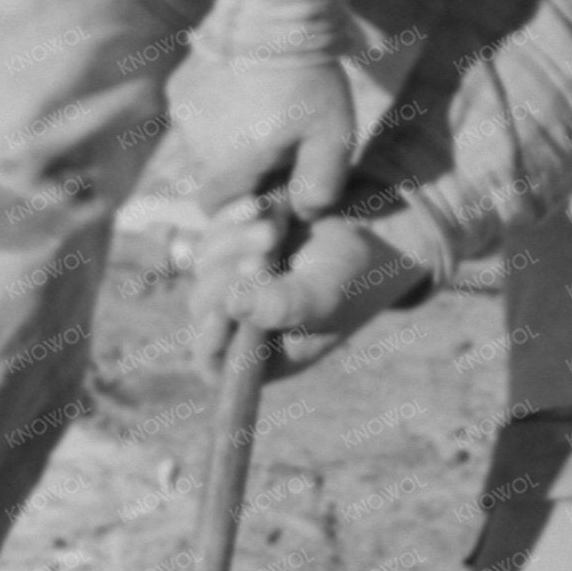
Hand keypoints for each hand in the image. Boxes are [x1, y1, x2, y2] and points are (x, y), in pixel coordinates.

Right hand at [165, 46, 357, 218]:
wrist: (272, 9)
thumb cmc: (307, 79)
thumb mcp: (331, 138)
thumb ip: (320, 187)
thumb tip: (303, 214)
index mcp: (225, 167)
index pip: (221, 210)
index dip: (249, 203)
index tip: (281, 180)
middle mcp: (193, 145)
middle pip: (212, 178)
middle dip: (242, 171)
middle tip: (281, 142)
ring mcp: (182, 112)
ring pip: (204, 145)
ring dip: (229, 140)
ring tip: (265, 110)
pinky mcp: (179, 84)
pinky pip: (198, 114)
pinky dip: (219, 112)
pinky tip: (246, 88)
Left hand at [189, 201, 427, 379]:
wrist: (368, 230)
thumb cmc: (356, 277)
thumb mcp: (326, 296)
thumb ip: (283, 307)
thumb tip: (232, 307)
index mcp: (265, 353)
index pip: (214, 363)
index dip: (210, 340)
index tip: (224, 309)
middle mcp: (243, 321)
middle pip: (204, 306)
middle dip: (231, 276)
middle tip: (268, 250)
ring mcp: (233, 280)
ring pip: (203, 263)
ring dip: (234, 240)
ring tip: (276, 227)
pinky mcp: (232, 245)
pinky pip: (212, 231)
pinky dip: (233, 217)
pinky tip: (261, 207)